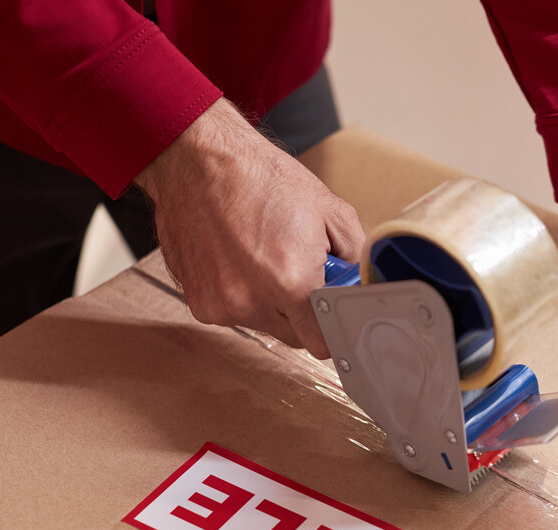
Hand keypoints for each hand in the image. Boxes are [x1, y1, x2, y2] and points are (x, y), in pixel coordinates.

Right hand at [134, 98, 365, 357]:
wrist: (197, 159)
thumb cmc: (259, 177)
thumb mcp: (330, 210)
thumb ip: (354, 256)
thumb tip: (360, 282)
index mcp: (292, 283)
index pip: (323, 342)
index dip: (332, 329)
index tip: (334, 316)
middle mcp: (253, 302)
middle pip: (294, 337)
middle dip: (304, 314)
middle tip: (302, 273)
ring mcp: (222, 305)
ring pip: (263, 325)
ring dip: (271, 304)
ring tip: (266, 259)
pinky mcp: (198, 302)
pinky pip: (233, 312)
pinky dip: (241, 295)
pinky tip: (239, 260)